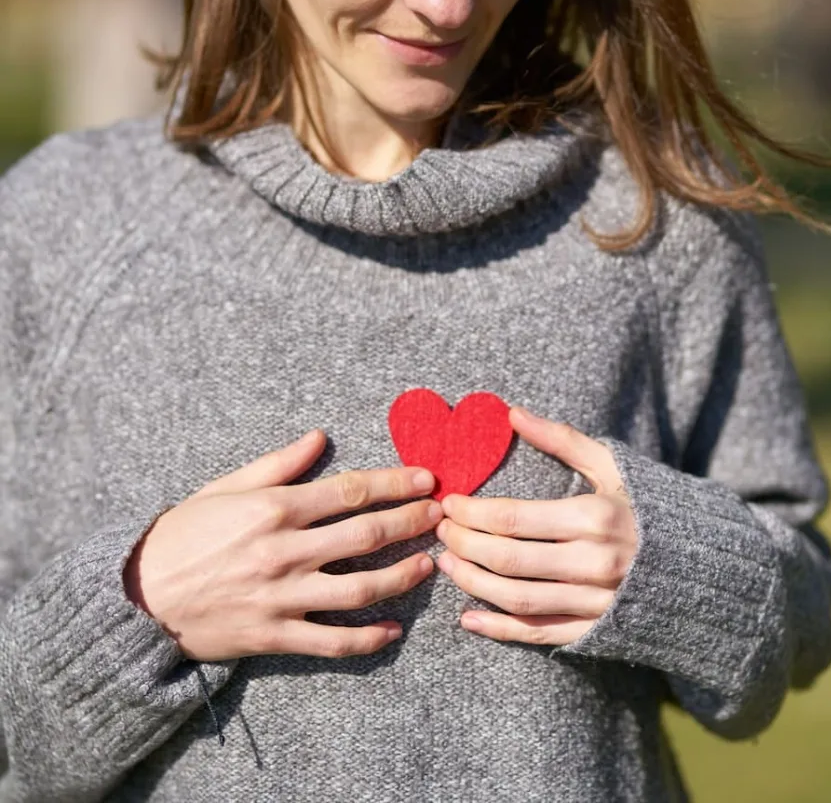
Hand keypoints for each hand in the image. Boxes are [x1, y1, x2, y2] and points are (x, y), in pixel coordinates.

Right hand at [123, 430, 439, 661]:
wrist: (138, 597)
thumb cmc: (182, 534)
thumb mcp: (225, 487)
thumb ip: (278, 464)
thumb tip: (320, 437)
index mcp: (274, 508)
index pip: (351, 491)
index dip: (395, 483)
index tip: (427, 479)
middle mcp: (284, 550)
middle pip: (365, 534)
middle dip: (411, 522)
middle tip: (442, 515)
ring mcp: (282, 596)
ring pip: (359, 588)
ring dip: (402, 576)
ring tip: (428, 565)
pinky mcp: (275, 635)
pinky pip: (333, 641)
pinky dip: (368, 638)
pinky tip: (393, 630)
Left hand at [435, 407, 636, 646]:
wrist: (705, 567)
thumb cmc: (648, 507)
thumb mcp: (611, 466)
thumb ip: (560, 439)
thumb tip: (512, 412)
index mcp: (594, 516)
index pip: (512, 518)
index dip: (471, 512)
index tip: (449, 503)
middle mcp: (595, 563)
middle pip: (507, 558)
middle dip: (463, 544)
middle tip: (439, 531)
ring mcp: (595, 602)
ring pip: (516, 598)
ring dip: (472, 583)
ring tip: (446, 565)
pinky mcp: (596, 632)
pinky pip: (538, 634)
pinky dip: (499, 629)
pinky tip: (468, 617)